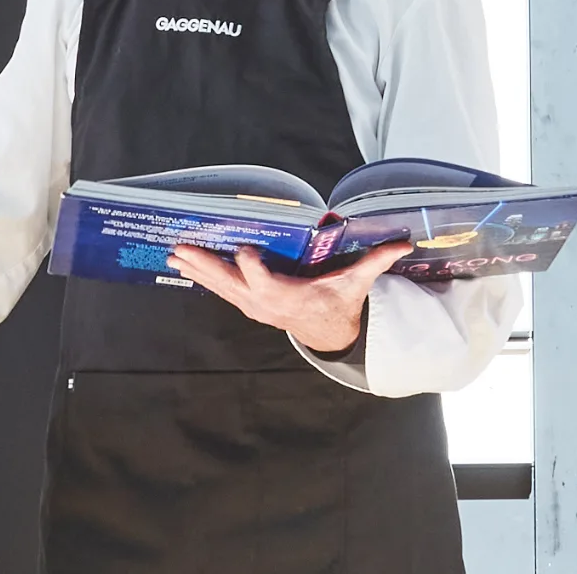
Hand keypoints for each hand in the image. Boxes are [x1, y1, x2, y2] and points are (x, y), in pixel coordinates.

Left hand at [166, 241, 413, 352]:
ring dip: (196, 270)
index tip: (243, 249)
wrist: (328, 331)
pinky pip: (220, 288)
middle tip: (181, 250)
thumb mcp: (356, 284)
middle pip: (232, 284)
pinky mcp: (246, 303)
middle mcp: (265, 303)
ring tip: (173, 254)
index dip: (254, 269)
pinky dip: (201, 275)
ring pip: (220, 286)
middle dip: (206, 267)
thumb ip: (376, 262)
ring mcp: (253, 305)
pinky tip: (183, 263)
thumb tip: (404, 244)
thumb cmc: (338, 301)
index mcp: (290, 296)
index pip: (267, 284)